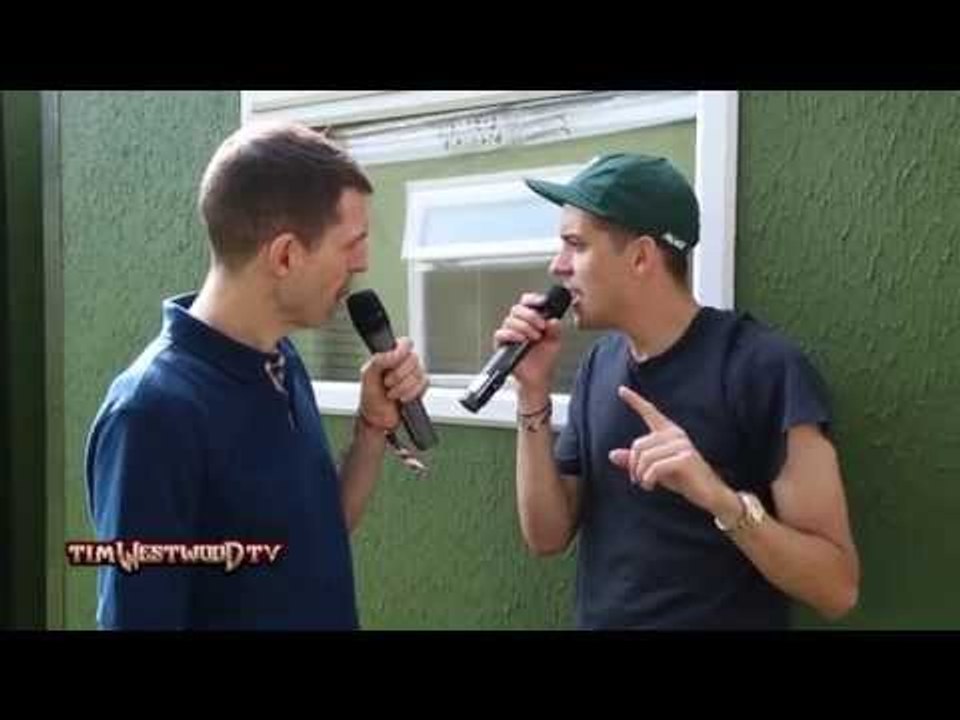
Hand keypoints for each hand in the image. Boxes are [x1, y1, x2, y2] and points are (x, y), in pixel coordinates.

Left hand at [359, 337, 428, 431]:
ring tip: (392, 393)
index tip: (392, 362)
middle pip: (413, 358)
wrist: (377, 418)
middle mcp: (403, 363)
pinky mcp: (420, 387)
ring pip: (419, 373)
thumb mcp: (368, 376)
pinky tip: (402, 398)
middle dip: (399, 375)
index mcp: (390, 355)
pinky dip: (411, 393)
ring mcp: (413, 375)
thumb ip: (379, 360)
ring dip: (403, 387)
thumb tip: (394, 353)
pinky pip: (424, 384)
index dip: (401, 351)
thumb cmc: (371, 398)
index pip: (405, 343)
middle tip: (387, 383)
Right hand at [492, 292, 563, 393]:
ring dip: (524, 326)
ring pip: (510, 320)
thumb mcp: (555, 342)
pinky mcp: (502, 344)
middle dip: (531, 315)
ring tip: (535, 337)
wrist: (537, 377)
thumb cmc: (544, 359)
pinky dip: (512, 334)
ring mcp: (509, 333)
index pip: (527, 302)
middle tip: (541, 326)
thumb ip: (556, 330)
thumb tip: (552, 320)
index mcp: (531, 320)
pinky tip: (522, 339)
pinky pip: (501, 333)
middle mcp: (519, 324)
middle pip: (517, 309)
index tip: (543, 302)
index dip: (533, 299)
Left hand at [608, 385, 728, 512]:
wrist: (710, 494)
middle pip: (638, 444)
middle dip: (633, 465)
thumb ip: (635, 461)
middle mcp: (676, 434)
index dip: (635, 401)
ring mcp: (682, 445)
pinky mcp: (685, 459)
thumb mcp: (654, 469)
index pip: (650, 412)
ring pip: (645, 457)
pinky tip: (650, 486)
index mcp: (669, 432)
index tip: (620, 390)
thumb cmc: (682, 479)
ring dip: (640, 475)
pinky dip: (647, 479)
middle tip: (637, 479)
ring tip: (645, 484)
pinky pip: (654, 468)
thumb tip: (611, 454)